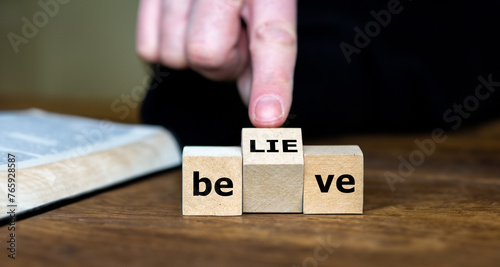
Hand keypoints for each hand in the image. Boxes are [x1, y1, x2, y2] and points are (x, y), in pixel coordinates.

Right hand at [136, 0, 296, 126]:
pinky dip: (164, 48)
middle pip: (207, 56)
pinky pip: (148, 49)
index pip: (271, 38)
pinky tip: (183, 26)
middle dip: (221, 63)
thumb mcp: (266, 14)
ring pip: (174, 56)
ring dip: (191, 54)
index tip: (266, 118)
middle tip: (231, 39)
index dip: (270, 81)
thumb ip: (266, 62)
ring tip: (206, 25)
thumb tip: (263, 110)